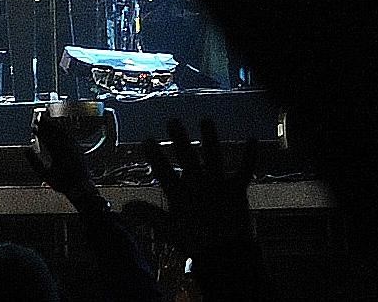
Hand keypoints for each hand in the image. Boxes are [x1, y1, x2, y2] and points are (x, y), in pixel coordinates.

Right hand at [27, 103, 101, 198]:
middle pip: (53, 131)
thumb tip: (25, 149)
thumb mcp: (45, 175)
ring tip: (48, 119)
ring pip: (62, 131)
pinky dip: (63, 129)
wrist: (81, 188)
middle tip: (39, 117)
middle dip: (46, 123)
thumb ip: (34, 162)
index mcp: (55, 152)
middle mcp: (64, 146)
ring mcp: (72, 146)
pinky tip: (60, 128)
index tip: (33, 126)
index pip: (45, 136)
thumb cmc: (62, 183)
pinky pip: (69, 134)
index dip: (39, 130)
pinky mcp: (77, 148)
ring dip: (54, 124)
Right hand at [146, 118, 256, 255]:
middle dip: (180, 139)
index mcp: (181, 195)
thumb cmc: (195, 244)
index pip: (164, 172)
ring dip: (210, 138)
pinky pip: (244, 170)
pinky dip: (250, 155)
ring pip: (213, 157)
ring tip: (206, 120)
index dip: (155, 156)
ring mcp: (220, 186)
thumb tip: (124, 206)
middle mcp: (200, 186)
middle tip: (173, 121)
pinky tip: (253, 138)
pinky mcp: (237, 190)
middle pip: (188, 158)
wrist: (227, 256)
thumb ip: (147, 214)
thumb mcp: (167, 230)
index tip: (147, 140)